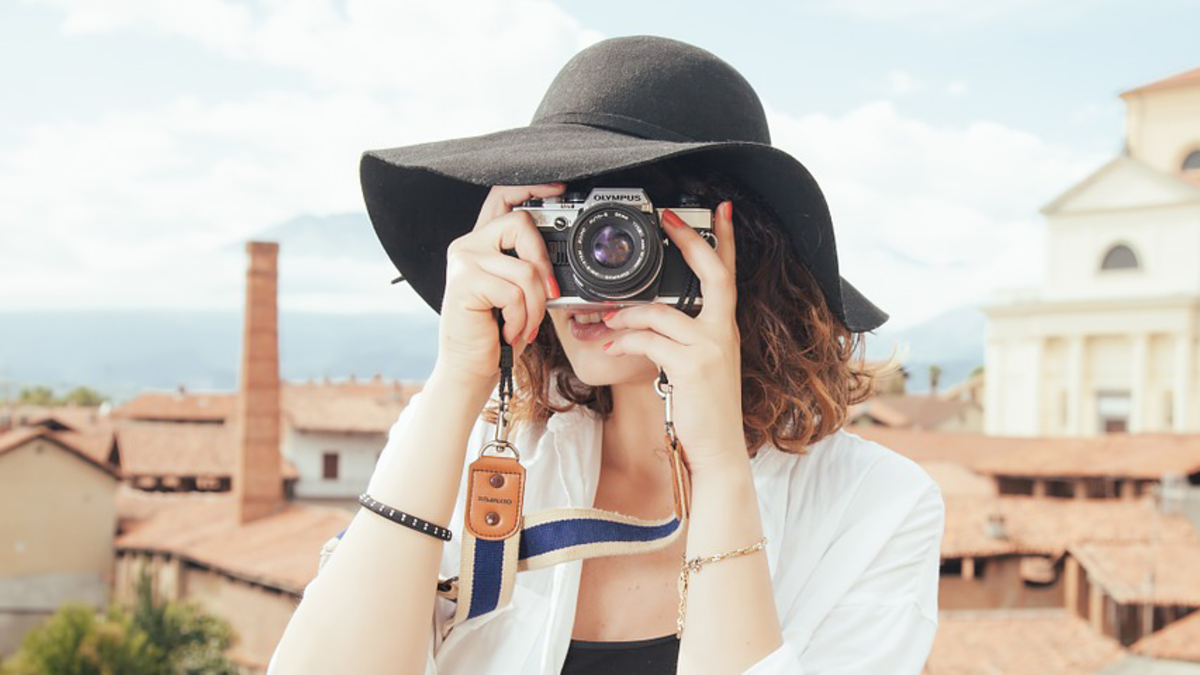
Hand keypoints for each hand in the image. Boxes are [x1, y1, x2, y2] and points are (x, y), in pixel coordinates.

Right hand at [432, 183, 564, 392]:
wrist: (471, 366)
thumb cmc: (496, 331)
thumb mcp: (518, 292)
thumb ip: (530, 267)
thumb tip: (560, 257)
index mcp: (483, 242)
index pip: (502, 197)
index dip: (531, 187)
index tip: (558, 189)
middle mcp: (469, 244)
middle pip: (520, 223)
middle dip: (543, 262)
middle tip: (546, 294)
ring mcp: (464, 261)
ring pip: (524, 268)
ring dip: (535, 306)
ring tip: (525, 325)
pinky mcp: (464, 282)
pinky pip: (514, 293)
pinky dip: (521, 318)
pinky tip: (508, 330)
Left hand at [600, 200, 744, 475]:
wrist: (718, 451)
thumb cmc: (704, 411)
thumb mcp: (699, 368)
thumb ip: (683, 339)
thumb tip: (646, 319)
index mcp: (725, 329)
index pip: (729, 274)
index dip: (726, 240)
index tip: (721, 210)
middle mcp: (723, 333)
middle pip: (713, 273)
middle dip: (690, 241)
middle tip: (668, 218)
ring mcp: (710, 348)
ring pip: (661, 312)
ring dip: (626, 313)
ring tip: (604, 320)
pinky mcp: (691, 366)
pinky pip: (649, 341)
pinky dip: (623, 340)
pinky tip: (608, 345)